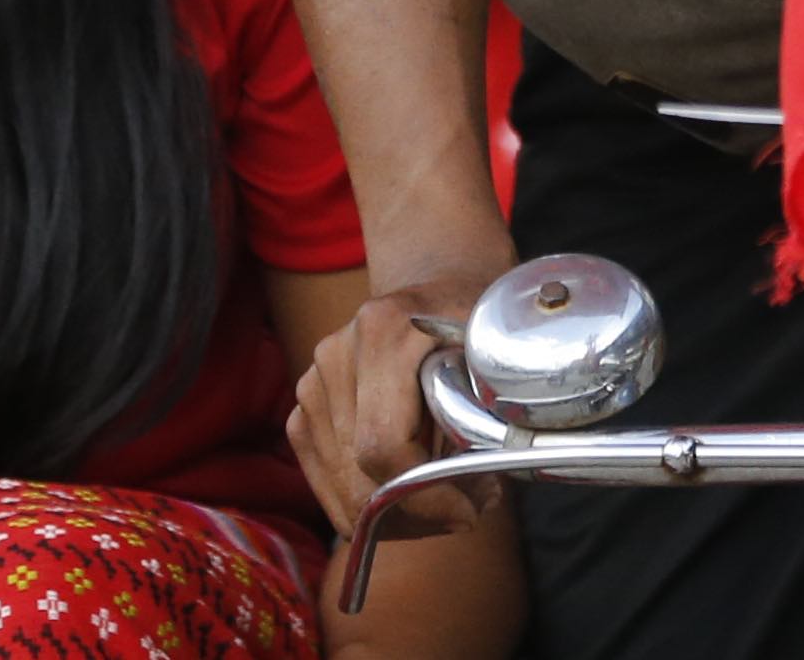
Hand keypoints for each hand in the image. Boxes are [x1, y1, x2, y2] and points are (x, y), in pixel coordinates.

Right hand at [288, 275, 498, 541]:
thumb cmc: (474, 323)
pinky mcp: (304, 405)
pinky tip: (412, 484)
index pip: (382, 448)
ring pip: (342, 490)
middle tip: (467, 506)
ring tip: (446, 490)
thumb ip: (494, 410)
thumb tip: (482, 485)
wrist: (435, 288)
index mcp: (383, 331)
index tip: (469, 510)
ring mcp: (313, 379)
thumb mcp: (498, 354)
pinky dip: (371, 502)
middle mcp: (335, 353)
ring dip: (399, 512)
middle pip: (359, 478)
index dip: (426, 497)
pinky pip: (329, 482)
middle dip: (419, 514)